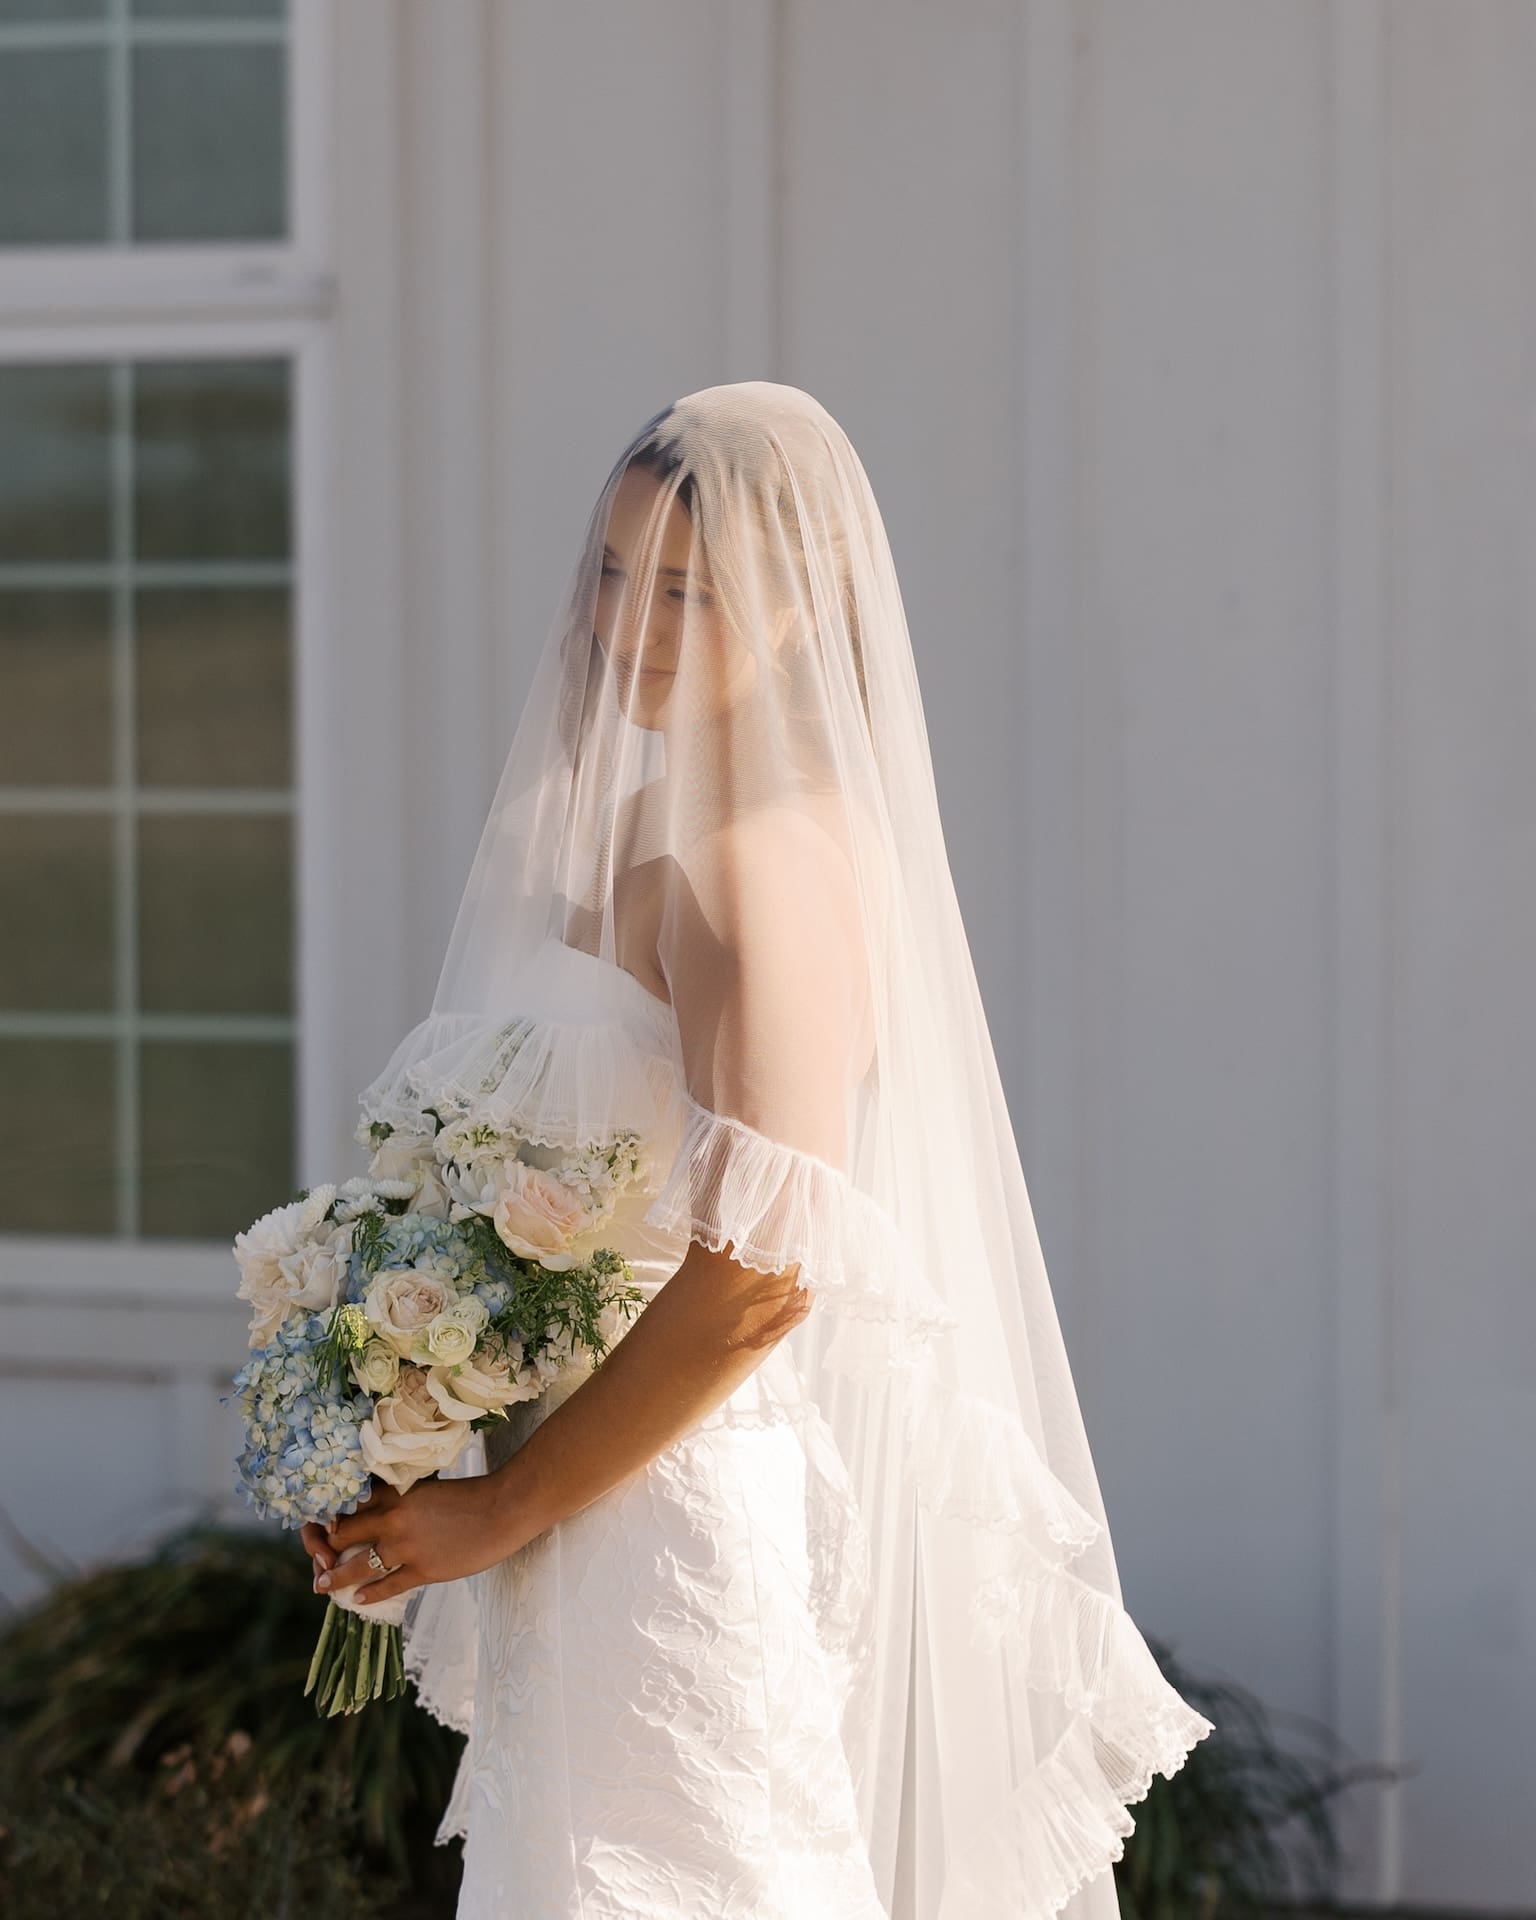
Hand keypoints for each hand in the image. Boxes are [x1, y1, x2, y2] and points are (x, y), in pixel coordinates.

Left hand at [314, 1468, 543, 1608]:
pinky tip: (357, 1599)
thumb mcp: (429, 1489)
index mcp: (396, 1494)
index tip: (322, 1527)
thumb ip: (404, 1499)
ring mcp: (406, 1546)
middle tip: (317, 1558)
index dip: (333, 1518)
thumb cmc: (472, 1495)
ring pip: (357, 1566)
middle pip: (345, 1535)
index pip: (351, 1506)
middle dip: (326, 1548)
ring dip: (337, 1577)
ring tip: (323, 1584)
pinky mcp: (422, 1569)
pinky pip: (386, 1585)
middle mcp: (393, 1518)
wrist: (503, 1510)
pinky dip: (368, 1593)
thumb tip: (384, 1512)